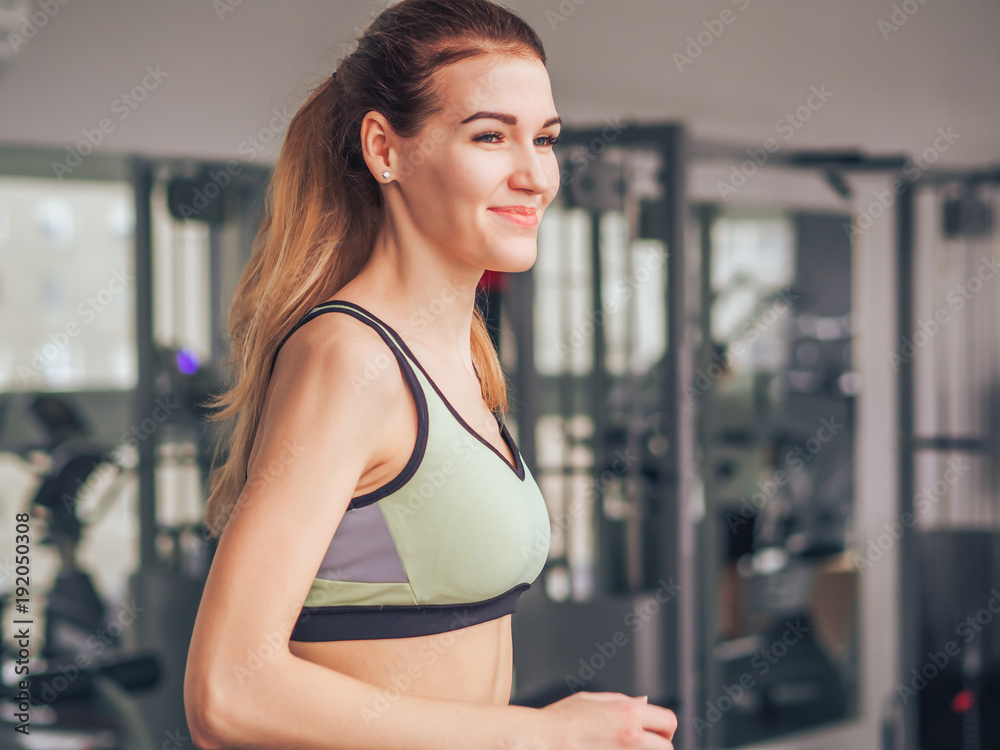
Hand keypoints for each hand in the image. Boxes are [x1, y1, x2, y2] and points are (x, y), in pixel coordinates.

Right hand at [538, 691, 676, 748]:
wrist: (541, 740)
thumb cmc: (560, 720)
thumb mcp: (592, 700)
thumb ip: (623, 701)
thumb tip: (644, 703)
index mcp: (629, 712)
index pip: (668, 721)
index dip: (664, 727)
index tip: (655, 731)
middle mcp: (631, 736)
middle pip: (667, 747)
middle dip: (658, 745)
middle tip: (643, 743)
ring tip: (625, 748)